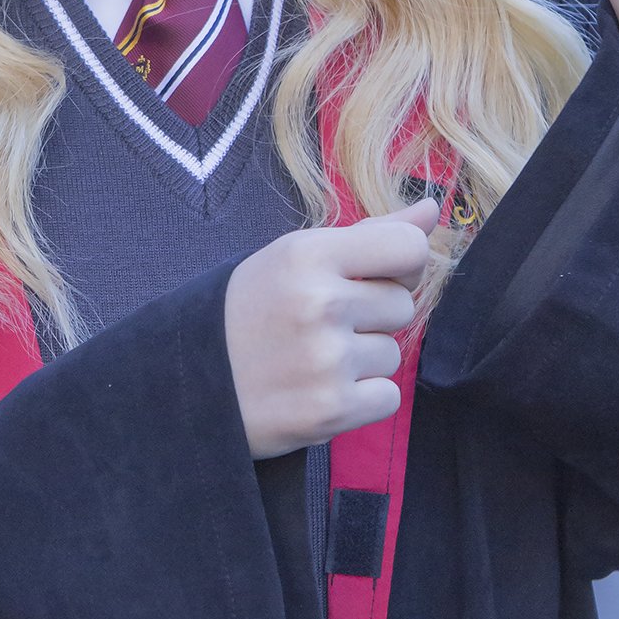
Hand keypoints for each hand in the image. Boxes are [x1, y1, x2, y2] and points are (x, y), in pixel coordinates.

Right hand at [224, 201, 439, 458]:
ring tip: (312, 360)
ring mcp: (326, 360)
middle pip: (402, 306)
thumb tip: (432, 208)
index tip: (375, 277)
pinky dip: (362, 399)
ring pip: (393, 354)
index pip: (408, 247)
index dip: (402, 265)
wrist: (187, 386)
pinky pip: (387, 397)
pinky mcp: (331, 409)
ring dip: (363, 361)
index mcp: (307, 255)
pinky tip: (319, 390)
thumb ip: (367, 234)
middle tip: (322, 327)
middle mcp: (320, 303)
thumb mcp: (292, 258)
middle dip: (372, 317)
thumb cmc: (246, 314)